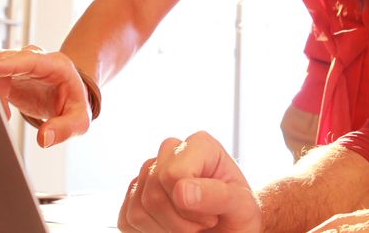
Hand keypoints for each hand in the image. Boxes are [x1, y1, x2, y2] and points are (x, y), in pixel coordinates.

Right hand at [0, 44, 89, 147]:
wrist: (68, 95)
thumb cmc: (73, 104)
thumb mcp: (79, 120)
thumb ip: (65, 129)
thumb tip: (44, 138)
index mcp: (55, 65)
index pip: (29, 60)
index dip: (8, 64)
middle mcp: (34, 58)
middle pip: (5, 60)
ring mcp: (18, 62)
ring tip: (0, 110)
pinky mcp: (5, 70)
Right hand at [118, 131, 260, 232]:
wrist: (229, 227)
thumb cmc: (238, 214)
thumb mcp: (241, 206)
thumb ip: (217, 195)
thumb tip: (182, 191)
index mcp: (199, 144)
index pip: (173, 174)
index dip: (190, 205)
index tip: (212, 215)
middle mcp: (170, 152)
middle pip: (153, 194)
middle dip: (179, 222)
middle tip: (202, 225)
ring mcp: (149, 172)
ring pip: (138, 210)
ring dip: (166, 230)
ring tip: (190, 228)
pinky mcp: (134, 195)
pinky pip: (127, 219)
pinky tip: (171, 229)